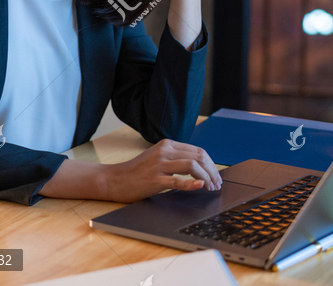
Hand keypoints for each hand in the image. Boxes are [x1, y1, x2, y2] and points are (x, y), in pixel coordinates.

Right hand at [102, 139, 221, 202]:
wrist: (115, 179)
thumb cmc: (137, 171)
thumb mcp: (158, 158)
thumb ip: (175, 158)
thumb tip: (200, 167)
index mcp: (167, 144)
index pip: (198, 150)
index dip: (211, 164)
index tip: (216, 175)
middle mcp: (164, 151)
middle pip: (198, 157)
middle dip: (212, 171)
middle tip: (217, 183)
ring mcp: (159, 164)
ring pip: (192, 165)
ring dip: (206, 177)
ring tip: (210, 187)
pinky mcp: (155, 179)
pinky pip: (178, 180)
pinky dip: (192, 183)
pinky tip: (200, 186)